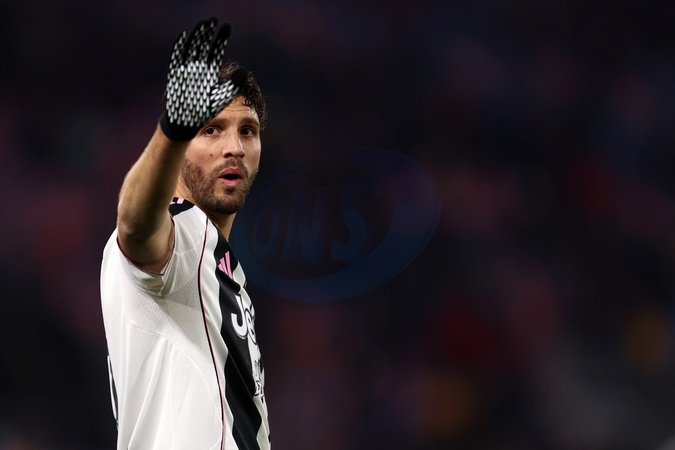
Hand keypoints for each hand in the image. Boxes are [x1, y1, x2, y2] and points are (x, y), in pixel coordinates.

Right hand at [159, 18, 245, 140]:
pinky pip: (177, 57)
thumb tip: (246, 72)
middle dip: (208, 33)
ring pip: (191, 48)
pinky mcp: (176, 74)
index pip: (216, 51)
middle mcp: (198, 68)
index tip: (227, 27)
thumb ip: (232, 85)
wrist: (187, 122)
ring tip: (203, 23)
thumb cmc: (204, 111)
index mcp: (210, 72)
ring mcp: (186, 70)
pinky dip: (180, 47)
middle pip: (203, 46)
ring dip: (197, 35)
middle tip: (214, 19)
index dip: (221, 39)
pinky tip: (183, 35)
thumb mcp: (222, 97)